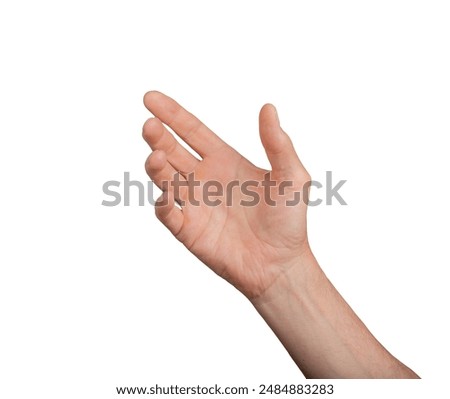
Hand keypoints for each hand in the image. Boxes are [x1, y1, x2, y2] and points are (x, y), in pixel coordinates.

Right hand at [143, 91, 311, 297]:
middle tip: (149, 126)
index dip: (172, 114)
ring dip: (156, 167)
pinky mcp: (189, 230)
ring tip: (156, 155)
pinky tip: (167, 194)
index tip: (150, 98)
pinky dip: (163, 202)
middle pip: (172, 151)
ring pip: (165, 179)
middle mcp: (204, 178)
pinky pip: (168, 214)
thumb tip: (268, 108)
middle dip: (158, 137)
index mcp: (224, 160)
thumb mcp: (291, 176)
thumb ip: (277, 144)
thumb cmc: (288, 220)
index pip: (192, 131)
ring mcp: (194, 204)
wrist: (281, 264)